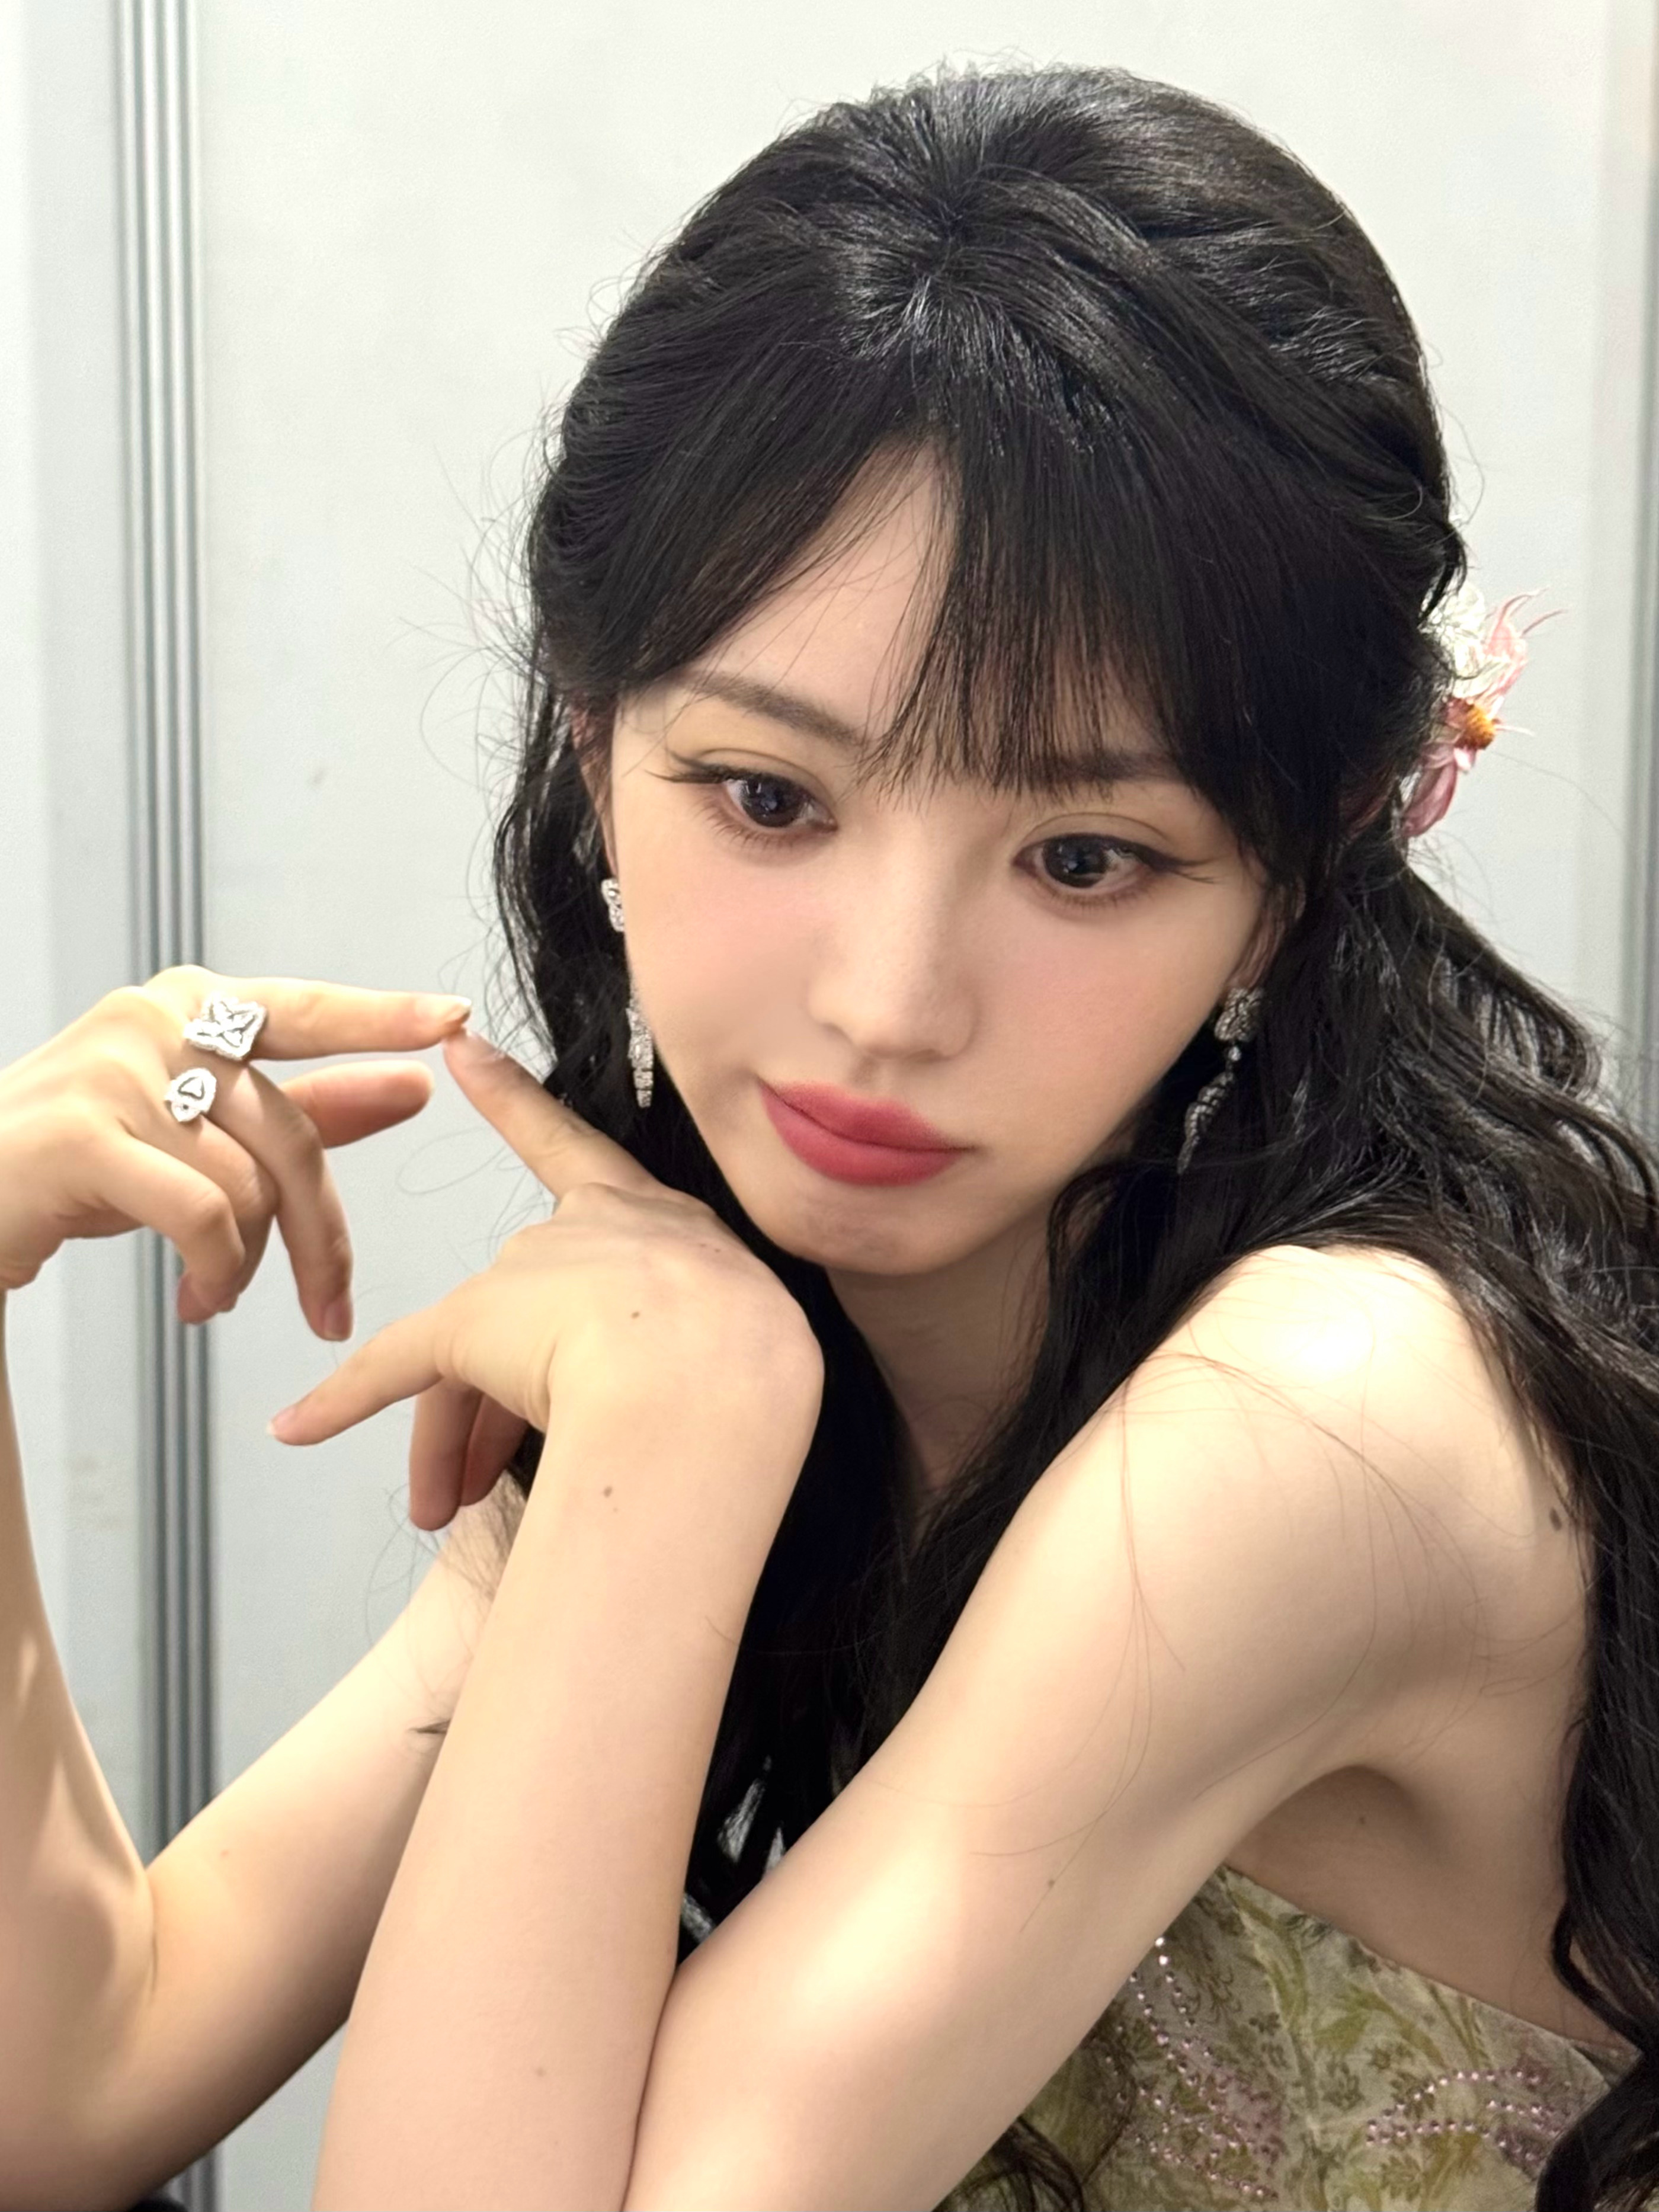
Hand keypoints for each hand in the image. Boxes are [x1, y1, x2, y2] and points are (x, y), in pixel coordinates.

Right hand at [0, 965, 471, 1336]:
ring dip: (245, 1266)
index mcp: (191, 1005)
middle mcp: (153, 1021)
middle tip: (331, 1310)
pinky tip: (196, 1302)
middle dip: (322, 1235)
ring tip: (216, 1297)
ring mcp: (114, 1070)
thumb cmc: (85, 1166)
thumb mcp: (199, 1131)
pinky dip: (213, 1272)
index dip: (382, 1018)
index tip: (456, 1020)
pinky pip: (199, 1214)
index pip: (305, 1009)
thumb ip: (306, 1106)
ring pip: (246, 1183)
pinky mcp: (81, 1134)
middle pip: (290, 1132)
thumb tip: (414, 1087)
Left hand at [269, 1030, 823, 1529]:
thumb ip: (684, 1351)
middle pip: (527, 1310)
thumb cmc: (745, 1372)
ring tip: (446, 1512)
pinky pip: (396, 1368)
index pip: (577, 1152)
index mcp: (658, 1221)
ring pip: (475, 1362)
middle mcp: (590, 1230)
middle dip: (498, 1407)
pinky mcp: (474, 1324)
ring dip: (456, 1442)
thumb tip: (664, 1406)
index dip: (518, 1103)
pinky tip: (298, 1428)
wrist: (713, 1382)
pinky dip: (344, 1400)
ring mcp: (531, 1274)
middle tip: (476, 1486)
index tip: (463, 1047)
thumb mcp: (729, 1342)